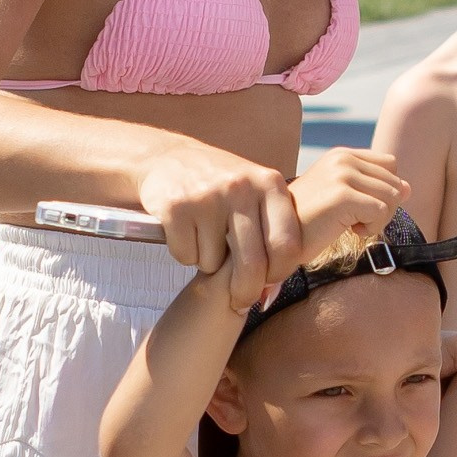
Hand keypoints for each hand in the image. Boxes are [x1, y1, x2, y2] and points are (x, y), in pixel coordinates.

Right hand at [138, 144, 305, 301]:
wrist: (169, 157)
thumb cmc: (222, 188)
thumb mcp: (256, 195)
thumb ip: (272, 235)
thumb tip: (270, 296)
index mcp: (270, 185)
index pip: (287, 245)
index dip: (280, 274)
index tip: (270, 283)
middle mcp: (241, 187)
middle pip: (252, 264)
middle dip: (245, 292)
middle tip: (239, 299)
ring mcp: (208, 196)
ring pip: (214, 264)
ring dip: (208, 264)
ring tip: (205, 238)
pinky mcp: (176, 207)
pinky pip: (187, 256)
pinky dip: (185, 253)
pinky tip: (186, 231)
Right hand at [288, 147, 407, 263]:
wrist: (277, 237)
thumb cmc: (310, 221)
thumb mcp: (343, 196)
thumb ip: (374, 187)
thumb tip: (408, 188)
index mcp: (342, 154)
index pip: (390, 164)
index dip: (383, 189)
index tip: (358, 206)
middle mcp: (342, 159)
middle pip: (394, 182)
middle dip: (382, 207)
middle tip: (352, 219)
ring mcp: (342, 175)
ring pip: (392, 197)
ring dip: (377, 219)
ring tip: (349, 224)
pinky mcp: (342, 196)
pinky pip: (381, 212)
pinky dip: (371, 228)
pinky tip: (348, 229)